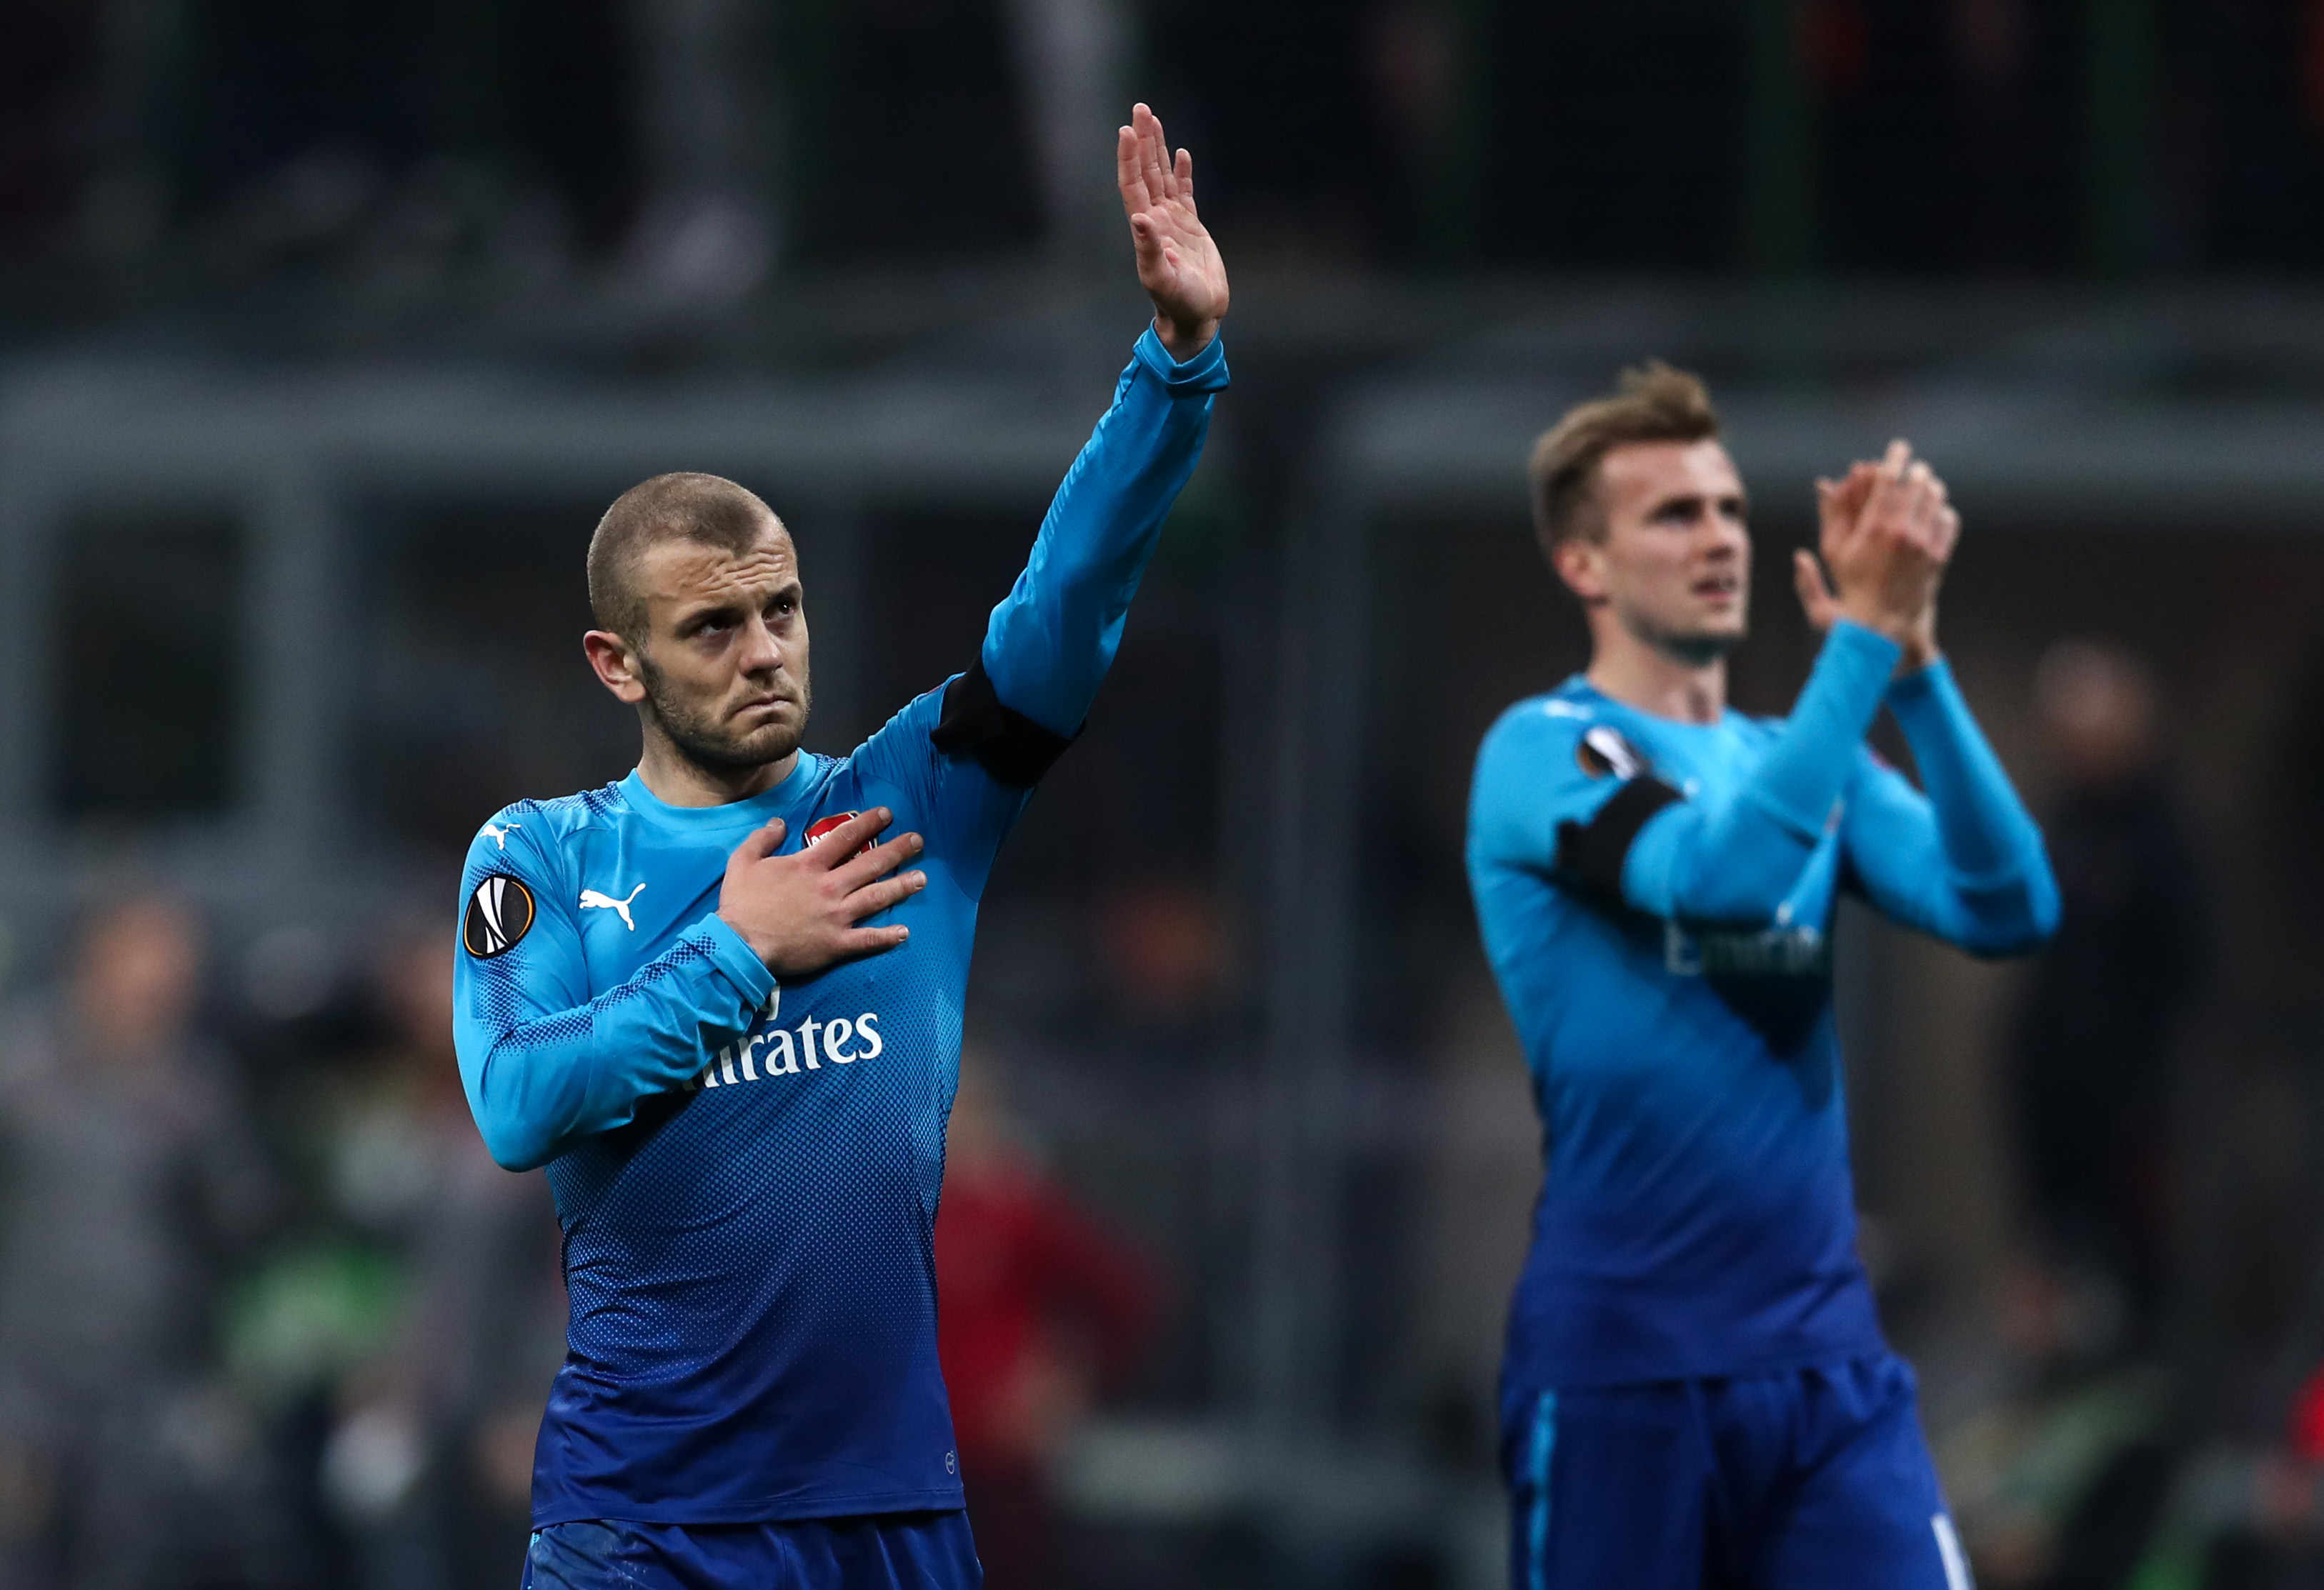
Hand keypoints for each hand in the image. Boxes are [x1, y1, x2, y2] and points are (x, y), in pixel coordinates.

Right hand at [716, 808, 925, 976]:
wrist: (740, 944)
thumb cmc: (741, 903)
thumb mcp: (742, 861)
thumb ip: (762, 839)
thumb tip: (779, 823)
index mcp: (808, 865)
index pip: (844, 837)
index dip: (867, 823)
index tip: (887, 814)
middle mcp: (829, 887)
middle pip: (870, 864)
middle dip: (897, 850)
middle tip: (918, 841)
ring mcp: (836, 916)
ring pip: (876, 897)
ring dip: (901, 887)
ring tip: (922, 879)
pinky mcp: (836, 943)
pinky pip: (867, 940)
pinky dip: (887, 937)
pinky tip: (905, 932)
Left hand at [1117, 104, 1227, 359]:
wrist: (1196, 316)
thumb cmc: (1178, 302)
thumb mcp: (1162, 279)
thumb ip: (1149, 251)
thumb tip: (1139, 220)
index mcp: (1146, 228)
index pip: (1133, 185)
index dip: (1129, 158)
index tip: (1127, 130)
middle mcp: (1155, 219)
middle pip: (1145, 172)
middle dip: (1142, 140)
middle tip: (1141, 108)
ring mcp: (1172, 221)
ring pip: (1162, 176)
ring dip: (1157, 148)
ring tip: (1153, 119)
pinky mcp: (1191, 227)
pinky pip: (1185, 192)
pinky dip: (1182, 171)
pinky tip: (1181, 152)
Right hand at [1794, 440, 1958, 671]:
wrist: (1882, 629)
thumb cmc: (1850, 593)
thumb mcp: (1831, 555)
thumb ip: (1828, 518)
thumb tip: (1823, 485)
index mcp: (1873, 529)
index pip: (1888, 480)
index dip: (1893, 458)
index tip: (1898, 446)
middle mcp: (1902, 532)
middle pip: (1916, 483)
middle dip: (1914, 470)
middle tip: (1912, 467)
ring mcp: (1924, 544)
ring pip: (1935, 498)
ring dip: (1930, 487)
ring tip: (1924, 486)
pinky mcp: (1939, 556)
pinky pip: (1948, 520)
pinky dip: (1943, 511)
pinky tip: (1934, 513)